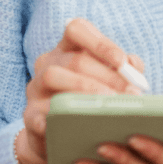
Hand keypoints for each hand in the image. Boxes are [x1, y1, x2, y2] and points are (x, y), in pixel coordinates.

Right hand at [18, 18, 144, 163]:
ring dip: (86, 91)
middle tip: (130, 94)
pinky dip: (57, 116)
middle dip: (107, 76)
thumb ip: (123, 69)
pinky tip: (77, 124)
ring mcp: (35, 88)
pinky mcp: (28, 116)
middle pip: (74, 59)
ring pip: (53, 76)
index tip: (122, 62)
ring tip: (110, 107)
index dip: (100, 43)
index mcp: (67, 48)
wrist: (58, 134)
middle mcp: (48, 62)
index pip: (76, 29)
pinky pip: (38, 112)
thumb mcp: (107, 79)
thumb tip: (134, 65)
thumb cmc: (89, 100)